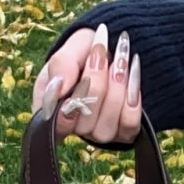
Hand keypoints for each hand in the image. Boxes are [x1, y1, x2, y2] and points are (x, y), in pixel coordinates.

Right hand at [32, 24, 141, 143]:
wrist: (111, 49)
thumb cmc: (83, 53)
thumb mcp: (67, 51)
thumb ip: (60, 65)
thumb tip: (60, 88)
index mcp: (51, 113)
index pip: (55, 129)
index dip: (66, 112)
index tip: (78, 80)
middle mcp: (75, 129)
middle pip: (84, 124)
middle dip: (95, 83)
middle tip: (99, 52)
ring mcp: (100, 133)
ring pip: (107, 125)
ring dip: (116, 87)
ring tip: (119, 59)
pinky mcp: (124, 132)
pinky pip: (129, 123)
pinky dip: (132, 95)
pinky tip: (132, 73)